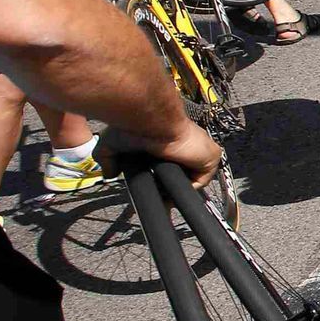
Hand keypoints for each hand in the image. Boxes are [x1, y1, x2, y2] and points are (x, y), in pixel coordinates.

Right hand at [98, 119, 222, 190]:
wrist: (152, 122)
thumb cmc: (135, 127)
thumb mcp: (113, 144)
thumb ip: (108, 159)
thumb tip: (110, 174)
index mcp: (168, 144)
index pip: (168, 168)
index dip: (159, 182)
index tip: (149, 192)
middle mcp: (186, 147)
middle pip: (181, 176)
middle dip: (168, 189)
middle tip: (156, 198)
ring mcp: (200, 152)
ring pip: (191, 179)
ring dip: (176, 188)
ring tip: (162, 192)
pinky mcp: (211, 157)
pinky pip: (201, 181)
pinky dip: (187, 188)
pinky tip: (173, 188)